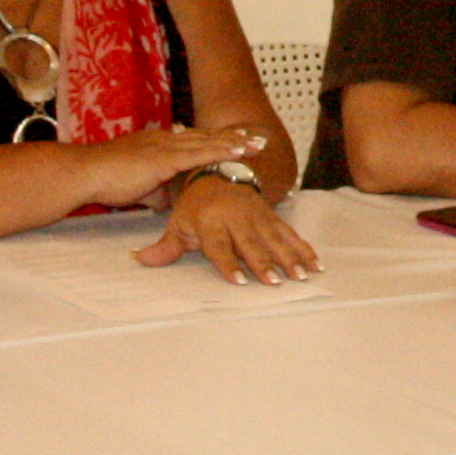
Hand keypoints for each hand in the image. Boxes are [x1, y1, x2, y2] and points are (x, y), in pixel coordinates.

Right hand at [73, 126, 268, 210]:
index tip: (239, 140)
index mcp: (159, 145)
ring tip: (257, 144)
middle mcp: (165, 140)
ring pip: (208, 142)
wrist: (88, 174)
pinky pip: (200, 153)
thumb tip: (165, 202)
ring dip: (234, 143)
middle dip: (233, 137)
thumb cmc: (106, 181)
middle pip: (207, 136)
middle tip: (258, 138)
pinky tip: (238, 151)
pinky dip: (221, 151)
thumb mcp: (137, 189)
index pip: (195, 140)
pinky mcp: (165, 157)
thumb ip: (155, 193)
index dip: (218, 140)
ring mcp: (166, 146)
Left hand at [139, 174, 321, 283]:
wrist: (217, 172)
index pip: (219, 246)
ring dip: (289, 258)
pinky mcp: (271, 216)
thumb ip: (165, 247)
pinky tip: (315, 264)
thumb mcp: (178, 223)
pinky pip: (289, 233)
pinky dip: (303, 248)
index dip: (228, 264)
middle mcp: (235, 217)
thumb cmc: (194, 205)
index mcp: (210, 220)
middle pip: (251, 244)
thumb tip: (140, 260)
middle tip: (276, 282)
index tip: (239, 281)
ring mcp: (256, 216)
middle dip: (264, 263)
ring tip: (301, 275)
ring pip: (274, 238)